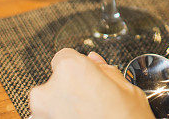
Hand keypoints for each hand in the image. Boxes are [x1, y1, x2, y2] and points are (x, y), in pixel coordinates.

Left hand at [29, 49, 153, 118]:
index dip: (79, 65)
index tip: (88, 74)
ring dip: (65, 106)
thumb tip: (95, 62)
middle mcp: (50, 90)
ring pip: (51, 102)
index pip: (64, 56)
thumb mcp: (126, 88)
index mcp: (71, 70)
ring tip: (89, 114)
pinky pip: (50, 117)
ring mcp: (42, 113)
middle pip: (55, 80)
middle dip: (71, 87)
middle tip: (93, 100)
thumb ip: (104, 71)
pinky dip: (61, 118)